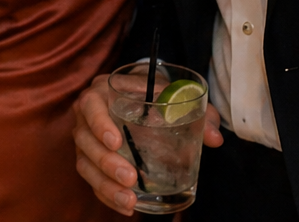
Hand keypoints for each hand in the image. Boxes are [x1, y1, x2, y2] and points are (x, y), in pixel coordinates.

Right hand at [74, 75, 222, 215]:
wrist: (144, 98)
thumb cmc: (156, 95)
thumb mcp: (176, 96)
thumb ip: (199, 113)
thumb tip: (214, 138)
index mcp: (103, 91)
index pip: (90, 105)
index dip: (99, 123)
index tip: (117, 142)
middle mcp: (87, 114)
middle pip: (84, 139)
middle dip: (106, 162)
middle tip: (130, 178)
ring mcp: (87, 138)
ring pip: (84, 162)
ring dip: (105, 184)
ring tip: (129, 200)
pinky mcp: (90, 158)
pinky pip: (91, 179)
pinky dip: (107, 195)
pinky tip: (127, 207)